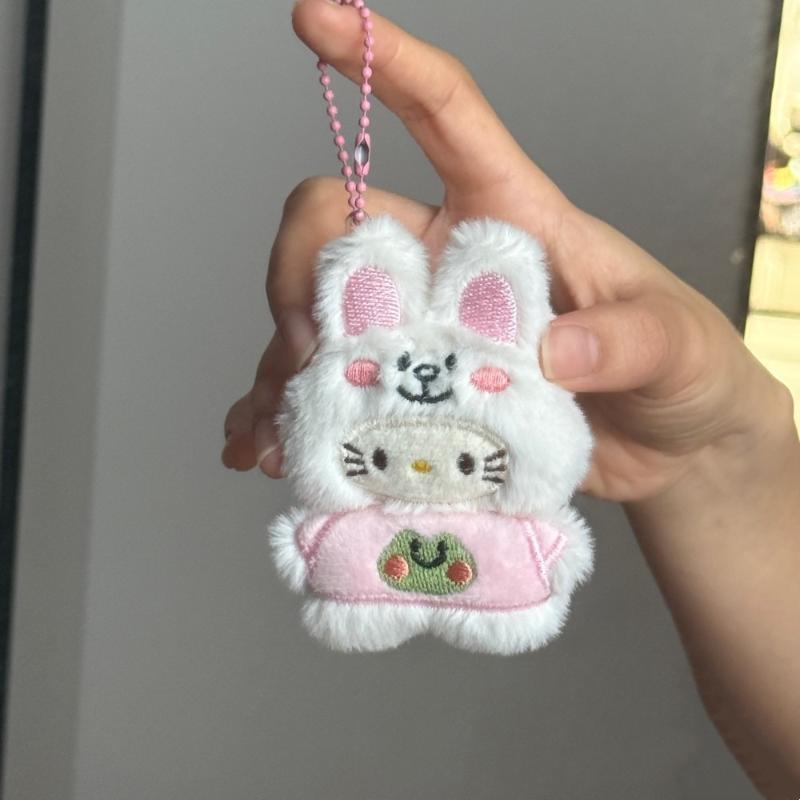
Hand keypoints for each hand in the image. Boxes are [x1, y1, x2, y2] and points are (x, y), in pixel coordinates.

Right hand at [222, 0, 790, 503]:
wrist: (668, 451)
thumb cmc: (678, 373)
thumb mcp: (675, 345)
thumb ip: (627, 340)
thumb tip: (552, 348)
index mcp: (508, 219)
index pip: (445, 117)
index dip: (382, 61)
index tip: (316, 17)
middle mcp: (447, 268)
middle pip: (336, 226)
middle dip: (300, 278)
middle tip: (318, 356)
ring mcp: (422, 336)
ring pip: (316, 321)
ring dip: (282, 371)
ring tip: (274, 436)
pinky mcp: (412, 398)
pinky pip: (329, 396)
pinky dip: (287, 421)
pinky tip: (265, 451)